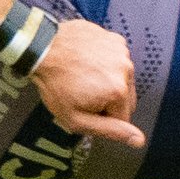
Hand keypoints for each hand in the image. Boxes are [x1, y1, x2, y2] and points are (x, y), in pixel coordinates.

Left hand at [28, 18, 142, 147]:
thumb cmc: (53, 83)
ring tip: (83, 76)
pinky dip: (104, 63)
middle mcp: (125, 68)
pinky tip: (86, 62)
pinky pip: (116, 60)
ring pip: (122, 79)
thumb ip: (110, 131)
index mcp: (118, 91)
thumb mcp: (76, 119)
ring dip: (107, 80)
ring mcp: (120, 50)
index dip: (102, 117)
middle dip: (108, 100)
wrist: (40, 47)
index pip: (123, 118)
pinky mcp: (114, 39)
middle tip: (83, 92)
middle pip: (125, 98)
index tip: (85, 107)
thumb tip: (138, 140)